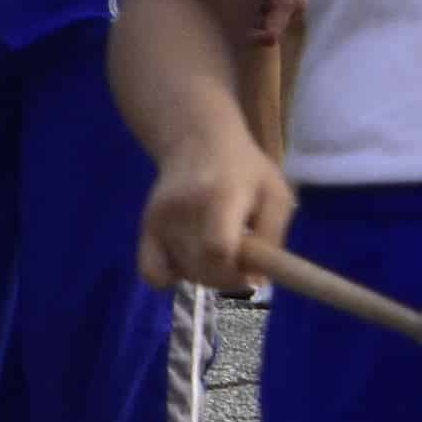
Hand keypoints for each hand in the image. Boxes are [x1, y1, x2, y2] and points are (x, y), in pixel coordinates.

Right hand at [138, 128, 296, 293]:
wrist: (197, 140)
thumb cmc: (245, 169)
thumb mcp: (276, 195)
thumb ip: (272, 238)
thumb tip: (257, 281)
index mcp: (220, 197)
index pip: (218, 251)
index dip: (235, 274)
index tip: (250, 272)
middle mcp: (183, 210)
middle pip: (200, 270)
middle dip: (226, 279)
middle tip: (239, 262)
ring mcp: (160, 219)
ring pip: (183, 274)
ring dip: (205, 275)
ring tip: (216, 250)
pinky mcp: (146, 227)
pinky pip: (152, 273)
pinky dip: (172, 277)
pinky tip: (190, 261)